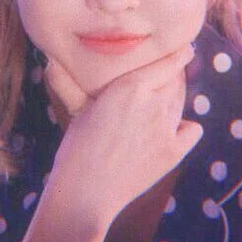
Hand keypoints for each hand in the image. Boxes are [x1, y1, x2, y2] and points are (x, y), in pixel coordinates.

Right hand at [43, 46, 202, 227]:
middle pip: (177, 81)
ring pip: (181, 103)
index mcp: (131, 86)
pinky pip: (192, 130)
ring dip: (175, 98)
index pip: (168, 63)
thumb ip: (72, 79)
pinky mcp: (174, 152)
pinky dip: (186, 127)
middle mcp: (154, 102)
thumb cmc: (76, 146)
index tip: (184, 49)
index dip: (179, 54)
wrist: (85, 192)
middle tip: (167, 75)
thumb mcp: (77, 106)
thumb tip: (49, 59)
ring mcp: (166, 128)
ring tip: (162, 101)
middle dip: (174, 76)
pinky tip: (177, 127)